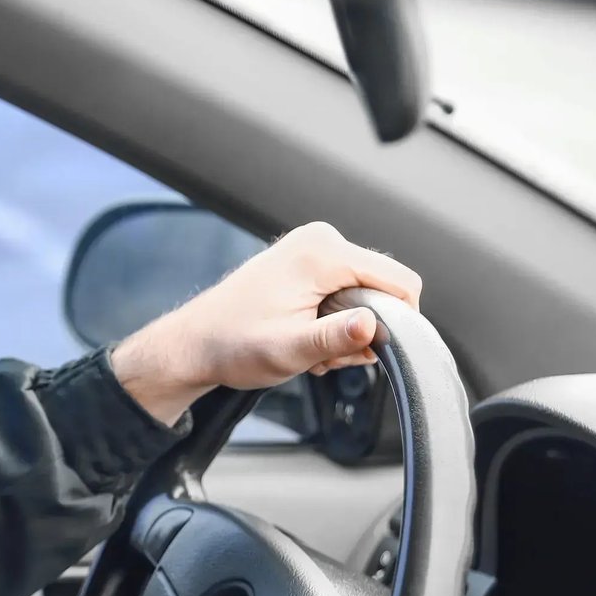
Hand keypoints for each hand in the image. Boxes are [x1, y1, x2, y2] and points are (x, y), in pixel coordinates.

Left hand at [111, 222, 423, 425]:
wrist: (194, 344)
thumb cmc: (233, 345)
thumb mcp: (289, 349)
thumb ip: (335, 338)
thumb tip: (374, 326)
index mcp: (322, 253)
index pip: (401, 281)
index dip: (399, 321)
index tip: (367, 350)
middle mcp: (322, 240)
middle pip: (384, 288)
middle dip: (366, 328)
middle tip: (326, 355)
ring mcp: (314, 248)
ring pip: (367, 294)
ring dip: (348, 329)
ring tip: (311, 348)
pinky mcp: (308, 261)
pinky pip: (347, 291)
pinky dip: (335, 320)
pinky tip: (306, 335)